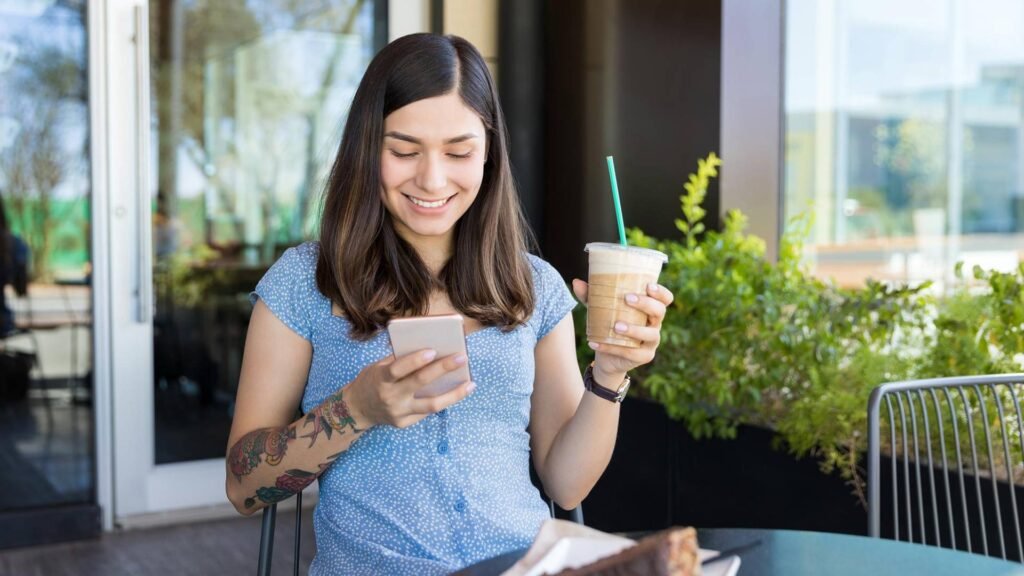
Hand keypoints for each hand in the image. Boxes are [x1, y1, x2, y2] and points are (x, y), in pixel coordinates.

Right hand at [344, 349, 475, 428]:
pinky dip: (442, 401)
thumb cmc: (372, 380)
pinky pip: (426, 412)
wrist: (356, 409)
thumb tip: (431, 350)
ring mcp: (398, 413)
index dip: (415, 360)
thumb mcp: (378, 367)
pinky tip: (456, 392)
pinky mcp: (404, 423)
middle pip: (419, 383)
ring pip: (431, 405)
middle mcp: (390, 397)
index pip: (398, 369)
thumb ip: (400, 360)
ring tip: (470, 384)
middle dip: (442, 369)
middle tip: (462, 358)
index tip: (433, 350)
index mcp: (381, 379)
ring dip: (453, 394)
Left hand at [572, 279, 674, 382]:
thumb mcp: (599, 309)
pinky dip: (612, 348)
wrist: (606, 355)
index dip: (661, 292)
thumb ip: (590, 296)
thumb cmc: (607, 324)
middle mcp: (654, 324)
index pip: (665, 299)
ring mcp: (651, 342)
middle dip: (646, 304)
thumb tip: (576, 282)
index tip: (648, 285)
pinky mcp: (644, 356)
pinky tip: (595, 343)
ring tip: (616, 326)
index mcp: (649, 309)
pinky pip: (632, 353)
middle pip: (660, 312)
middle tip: (627, 298)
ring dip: (634, 329)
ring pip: (650, 334)